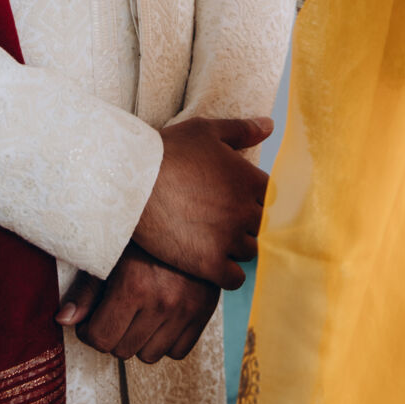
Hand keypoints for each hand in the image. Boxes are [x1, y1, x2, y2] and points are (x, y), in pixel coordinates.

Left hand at [55, 244, 219, 363]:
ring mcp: (186, 310)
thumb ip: (87, 289)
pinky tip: (160, 318)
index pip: (101, 338)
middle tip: (115, 312)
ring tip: (138, 313)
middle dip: (113, 334)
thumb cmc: (144, 232)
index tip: (92, 321)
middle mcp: (162, 302)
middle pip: (122, 350)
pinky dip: (166, 341)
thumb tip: (63, 320)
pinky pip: (177, 352)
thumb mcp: (112, 252)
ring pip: (148, 355)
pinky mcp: (204, 314)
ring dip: (139, 340)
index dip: (90, 332)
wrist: (191, 216)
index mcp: (134, 285)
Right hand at [131, 115, 272, 288]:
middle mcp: (244, 211)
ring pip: (250, 252)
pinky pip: (235, 279)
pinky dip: (228, 273)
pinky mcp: (209, 263)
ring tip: (214, 238)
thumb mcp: (206, 131)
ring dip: (237, 247)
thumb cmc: (169, 151)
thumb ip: (242, 129)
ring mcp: (228, 239)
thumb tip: (270, 125)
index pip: (270, 197)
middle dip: (246, 222)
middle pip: (262, 226)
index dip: (253, 197)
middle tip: (220, 217)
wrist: (134, 182)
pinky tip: (213, 262)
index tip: (234, 197)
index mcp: (248, 180)